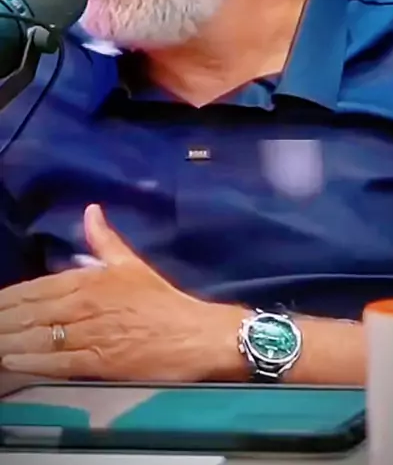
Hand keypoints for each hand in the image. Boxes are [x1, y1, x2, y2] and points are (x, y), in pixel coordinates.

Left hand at [0, 204, 240, 379]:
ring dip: (10, 340)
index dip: (9, 298)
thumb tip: (91, 210)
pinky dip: (30, 361)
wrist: (192, 335)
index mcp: (90, 279)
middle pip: (32, 313)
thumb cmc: (162, 300)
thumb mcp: (131, 264)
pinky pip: (55, 362)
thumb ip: (105, 240)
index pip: (37, 289)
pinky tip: (12, 361)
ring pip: (38, 337)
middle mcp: (83, 305)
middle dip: (4, 319)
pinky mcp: (95, 362)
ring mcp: (88, 334)